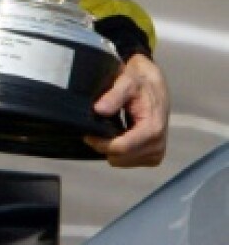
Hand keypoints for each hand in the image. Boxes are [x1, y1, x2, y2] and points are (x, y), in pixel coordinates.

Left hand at [85, 52, 169, 167]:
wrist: (154, 86)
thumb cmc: (140, 83)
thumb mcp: (126, 82)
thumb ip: (114, 96)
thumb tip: (99, 109)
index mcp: (153, 129)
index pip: (121, 148)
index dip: (100, 143)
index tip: (88, 134)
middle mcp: (158, 146)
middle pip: (119, 158)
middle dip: (105, 145)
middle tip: (99, 128)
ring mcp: (156, 154)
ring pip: (121, 162)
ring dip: (112, 148)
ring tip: (113, 129)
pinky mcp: (154, 157)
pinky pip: (127, 161)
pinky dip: (120, 150)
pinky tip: (121, 135)